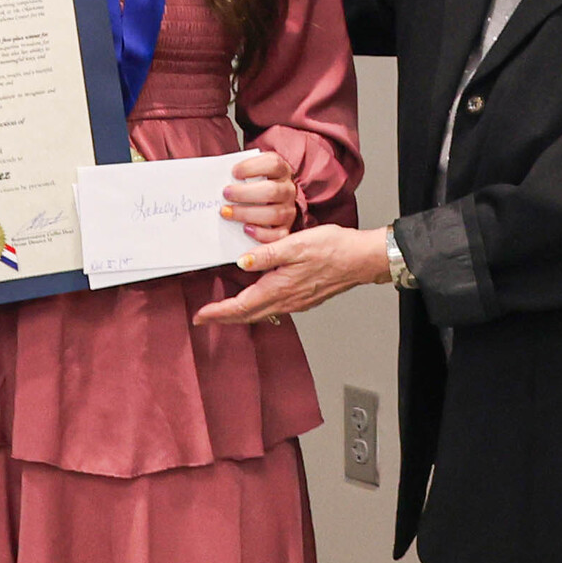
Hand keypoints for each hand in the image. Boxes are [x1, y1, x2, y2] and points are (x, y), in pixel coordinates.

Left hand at [191, 224, 393, 325]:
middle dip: (224, 317)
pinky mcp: (304, 298)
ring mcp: (297, 302)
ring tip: (223, 310)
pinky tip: (255, 298)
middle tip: (204, 317)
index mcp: (280, 288)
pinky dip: (257, 307)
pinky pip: (274, 307)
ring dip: (240, 313)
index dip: (218, 313)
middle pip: (248, 315)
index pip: (241, 306)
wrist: (361, 259)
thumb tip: (242, 263)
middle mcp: (287, 301)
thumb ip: (266, 255)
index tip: (200, 316)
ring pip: (261, 313)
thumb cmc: (332, 248)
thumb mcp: (295, 245)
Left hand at [219, 151, 298, 243]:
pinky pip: (277, 235)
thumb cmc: (253, 183)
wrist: (267, 200)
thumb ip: (238, 173)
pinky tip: (245, 229)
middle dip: (245, 193)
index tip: (234, 172)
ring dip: (247, 214)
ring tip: (227, 212)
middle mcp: (288, 189)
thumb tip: (217, 178)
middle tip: (226, 194)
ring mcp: (288, 210)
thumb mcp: (250, 173)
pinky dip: (261, 233)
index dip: (252, 167)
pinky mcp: (285, 228)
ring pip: (274, 214)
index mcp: (281, 170)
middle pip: (271, 191)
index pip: (273, 163)